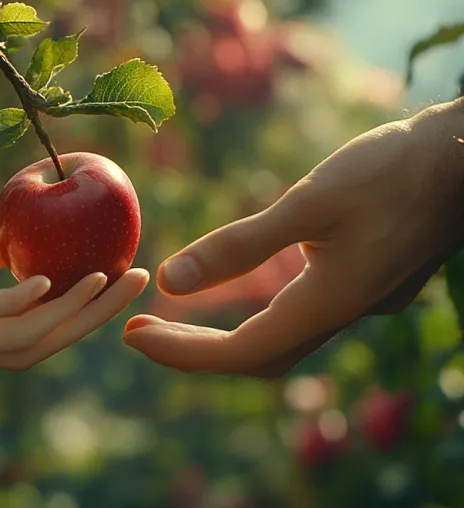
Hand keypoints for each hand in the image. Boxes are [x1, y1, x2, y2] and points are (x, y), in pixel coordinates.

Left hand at [0, 218, 148, 367]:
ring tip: (106, 278)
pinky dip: (15, 304)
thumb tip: (6, 251)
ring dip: (69, 313)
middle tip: (136, 280)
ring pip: (18, 340)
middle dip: (92, 316)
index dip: (77, 312)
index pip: (29, 330)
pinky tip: (48, 279)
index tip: (113, 277)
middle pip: (39, 342)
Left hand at [124, 99, 463, 376]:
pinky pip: (304, 314)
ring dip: (229, 335)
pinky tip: (247, 284)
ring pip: (284, 339)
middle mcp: (344, 313)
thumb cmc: (395, 170)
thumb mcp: (310, 203)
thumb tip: (169, 282)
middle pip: (259, 357)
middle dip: (197, 351)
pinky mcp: (370, 280)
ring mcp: (362, 300)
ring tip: (178, 318)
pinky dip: (262, 312)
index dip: (182, 352)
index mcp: (328, 304)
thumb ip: (240, 246)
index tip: (132, 336)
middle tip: (144, 333)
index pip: (240, 353)